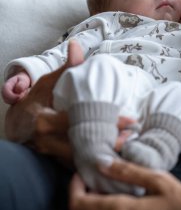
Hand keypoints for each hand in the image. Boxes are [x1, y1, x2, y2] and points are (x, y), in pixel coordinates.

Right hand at [5, 39, 135, 164]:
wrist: (18, 123)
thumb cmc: (36, 100)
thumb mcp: (48, 82)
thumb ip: (66, 68)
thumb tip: (76, 45)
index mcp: (44, 120)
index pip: (79, 121)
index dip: (104, 121)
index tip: (129, 120)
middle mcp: (47, 141)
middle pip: (82, 146)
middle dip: (108, 143)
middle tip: (131, 136)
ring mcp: (51, 154)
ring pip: (80, 159)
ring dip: (103, 154)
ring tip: (126, 146)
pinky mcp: (56, 161)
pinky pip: (76, 164)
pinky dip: (93, 160)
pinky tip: (110, 154)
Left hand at [69, 161, 180, 209]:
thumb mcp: (160, 182)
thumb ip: (129, 172)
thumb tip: (101, 161)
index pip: (79, 203)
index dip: (73, 187)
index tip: (81, 172)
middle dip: (82, 194)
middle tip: (93, 177)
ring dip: (92, 203)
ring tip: (105, 186)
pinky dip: (105, 209)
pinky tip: (119, 199)